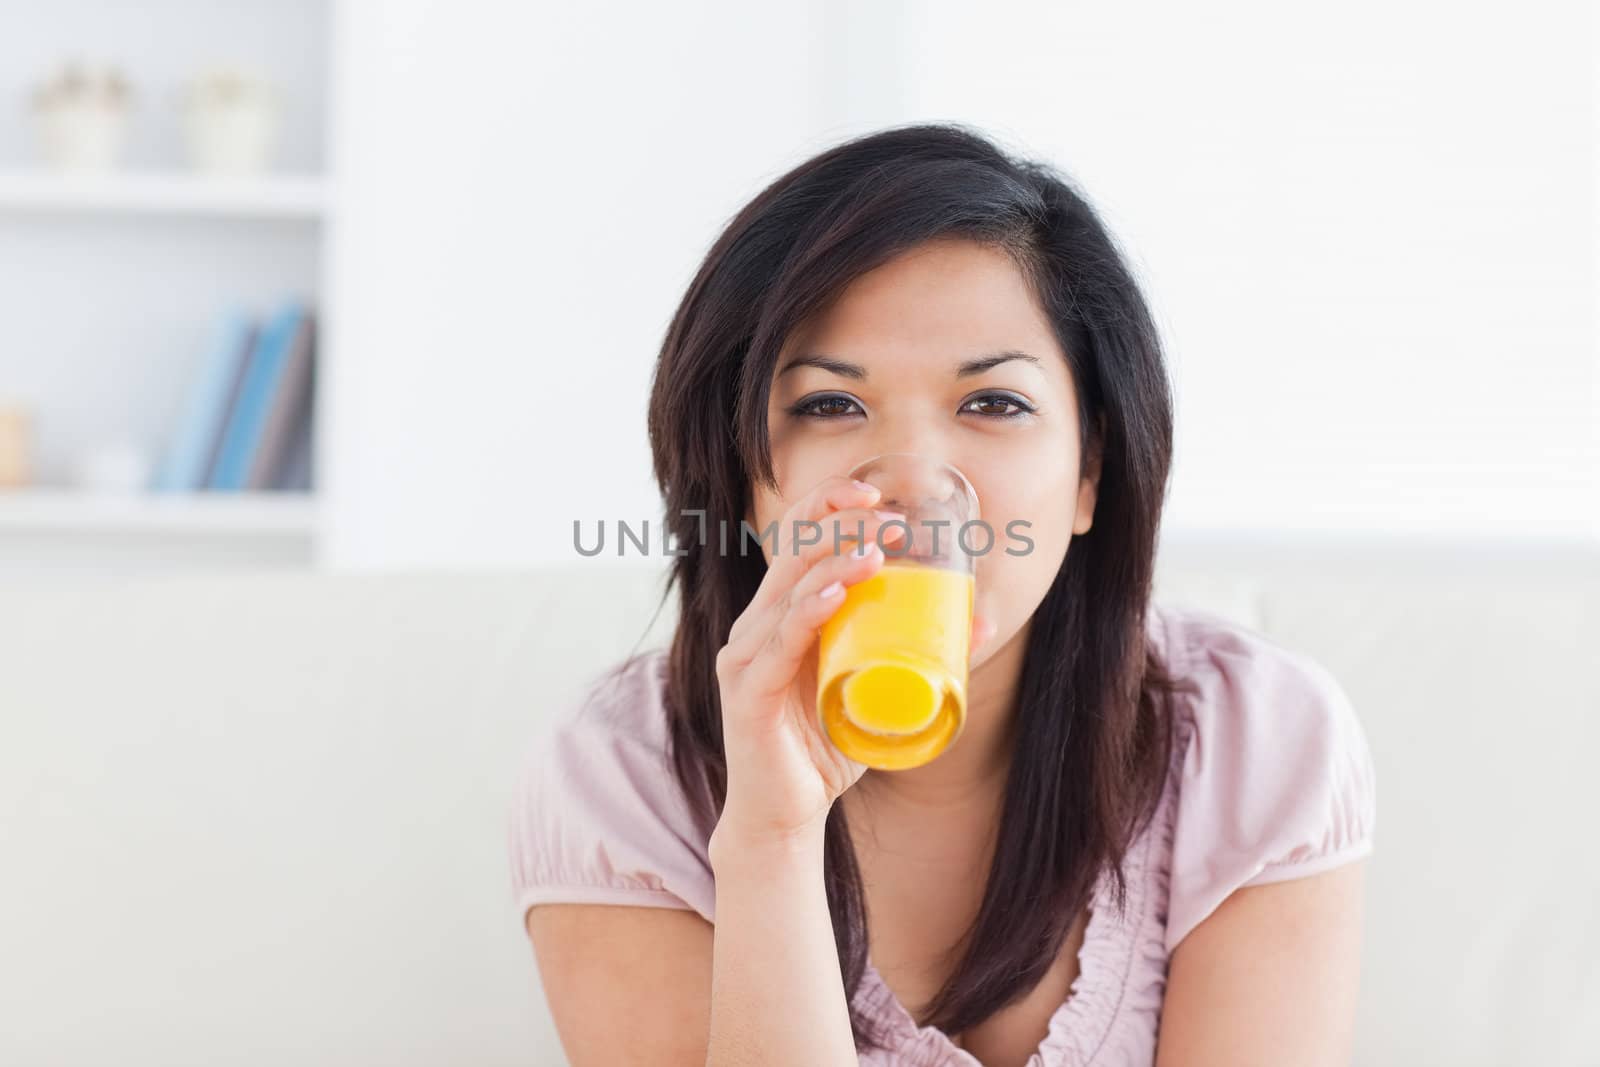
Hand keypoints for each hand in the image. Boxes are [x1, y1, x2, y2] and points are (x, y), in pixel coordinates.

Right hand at [710, 475, 995, 850]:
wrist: (785, 815)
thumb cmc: (824, 749)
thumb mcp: (876, 691)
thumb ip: (918, 654)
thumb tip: (981, 622)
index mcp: (780, 614)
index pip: (796, 540)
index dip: (828, 505)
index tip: (876, 493)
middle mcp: (755, 625)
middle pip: (790, 551)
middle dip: (839, 523)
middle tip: (890, 515)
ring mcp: (745, 656)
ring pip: (787, 591)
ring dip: (833, 565)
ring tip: (877, 550)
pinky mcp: (745, 692)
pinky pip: (776, 643)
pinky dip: (805, 614)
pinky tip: (832, 599)